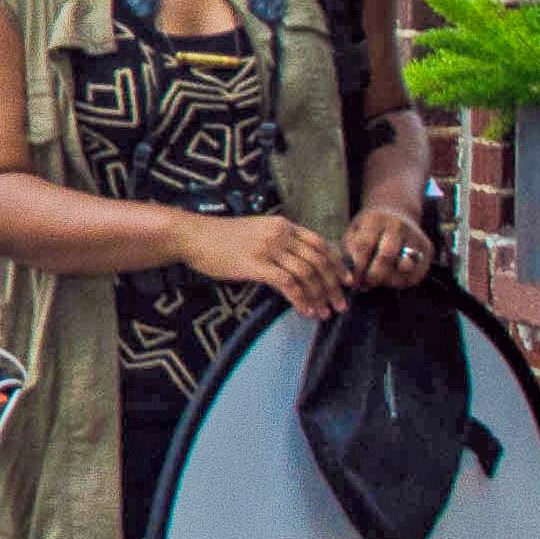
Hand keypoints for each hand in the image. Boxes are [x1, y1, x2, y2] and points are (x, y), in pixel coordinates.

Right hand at [181, 212, 351, 320]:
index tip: (347, 281)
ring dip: (320, 296)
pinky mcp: (255, 265)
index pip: (321, 243)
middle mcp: (280, 234)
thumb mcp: (256, 232)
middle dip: (334, 286)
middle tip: (341, 304)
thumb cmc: (221, 238)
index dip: (338, 264)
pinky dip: (301, 299)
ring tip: (324, 313)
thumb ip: (278, 242)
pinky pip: (287, 284)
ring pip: (307, 274)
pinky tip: (305, 311)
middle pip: (319, 261)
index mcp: (283, 225)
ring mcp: (268, 249)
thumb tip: (297, 262)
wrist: (193, 236)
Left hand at [344, 205, 435, 291]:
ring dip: (390, 280)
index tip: (352, 280)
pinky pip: (417, 273)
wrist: (396, 213)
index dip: (357, 267)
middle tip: (366, 284)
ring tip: (379, 282)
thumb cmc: (368, 229)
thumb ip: (350, 254)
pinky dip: (402, 282)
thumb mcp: (354, 233)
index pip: (364, 245)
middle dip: (374, 275)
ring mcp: (415, 236)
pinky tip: (392, 280)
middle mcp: (398, 225)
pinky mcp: (428, 248)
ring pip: (405, 266)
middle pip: (387, 256)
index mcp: (375, 220)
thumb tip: (351, 280)